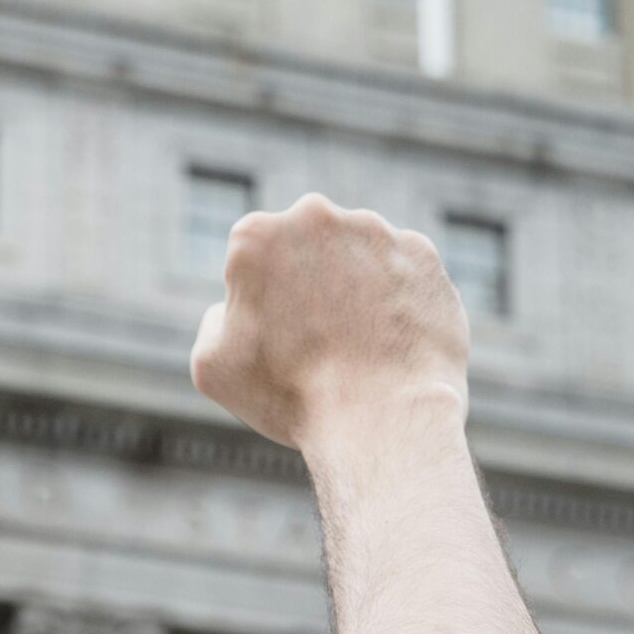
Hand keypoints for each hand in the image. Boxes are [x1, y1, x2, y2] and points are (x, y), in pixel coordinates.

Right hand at [189, 195, 468, 451]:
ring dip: (354, 289)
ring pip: (355, 256)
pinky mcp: (422, 254)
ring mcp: (376, 231)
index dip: (259, 303)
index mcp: (256, 235)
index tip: (274, 340)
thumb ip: (214, 321)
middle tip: (316, 341)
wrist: (381, 417)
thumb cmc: (290, 396)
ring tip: (358, 348)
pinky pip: (401, 271)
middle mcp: (317, 216)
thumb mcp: (212, 366)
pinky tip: (390, 341)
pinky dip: (395, 299)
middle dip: (308, 283)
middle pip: (306, 248)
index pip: (252, 260)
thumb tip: (235, 306)